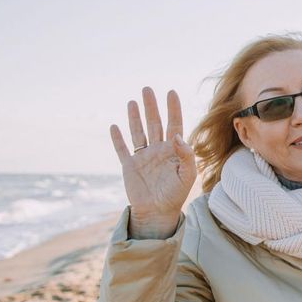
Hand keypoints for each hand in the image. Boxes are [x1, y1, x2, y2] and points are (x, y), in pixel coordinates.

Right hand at [109, 87, 196, 237]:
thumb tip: (177, 136)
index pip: (174, 125)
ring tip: (133, 102)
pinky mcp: (129, 166)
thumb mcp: (187, 175)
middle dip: (151, 106)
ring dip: (135, 117)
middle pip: (154, 123)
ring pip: (138, 132)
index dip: (173, 109)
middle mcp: (158, 150)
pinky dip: (117, 139)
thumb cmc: (176, 195)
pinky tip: (114, 126)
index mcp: (173, 151)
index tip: (171, 93)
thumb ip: (186, 155)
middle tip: (147, 89)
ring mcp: (143, 157)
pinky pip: (122, 149)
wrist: (158, 212)